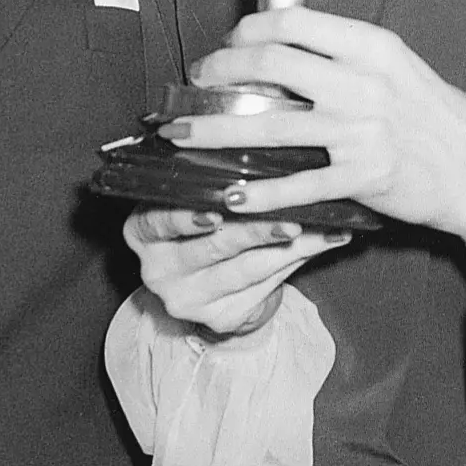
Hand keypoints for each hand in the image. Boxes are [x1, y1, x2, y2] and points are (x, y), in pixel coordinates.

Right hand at [126, 203, 346, 335]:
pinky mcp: (219, 319)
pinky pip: (265, 286)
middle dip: (255, 231)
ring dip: (289, 246)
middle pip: (211, 248)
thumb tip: (259, 146)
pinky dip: (299, 260)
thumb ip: (212, 183)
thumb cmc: (206, 224)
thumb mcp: (193, 200)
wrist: (215, 284)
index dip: (186, 218)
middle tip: (291, 218)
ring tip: (321, 228)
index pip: (156, 222)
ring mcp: (187, 299)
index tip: (217, 209)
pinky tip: (323, 242)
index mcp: (142, 233)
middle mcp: (157, 270)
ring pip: (245, 269)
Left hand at [174, 8, 465, 255]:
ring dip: (214, 130)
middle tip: (198, 83)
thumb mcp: (398, 70)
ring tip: (181, 134)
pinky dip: (257, 194)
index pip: (293, 21)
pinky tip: (229, 196)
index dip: (249, 29)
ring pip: (269, 124)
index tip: (230, 43)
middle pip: (270, 64)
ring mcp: (361, 131)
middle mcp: (363, 82)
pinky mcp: (362, 177)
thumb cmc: (440, 120)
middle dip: (220, 70)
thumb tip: (284, 55)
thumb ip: (346, 60)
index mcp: (372, 47)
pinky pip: (296, 184)